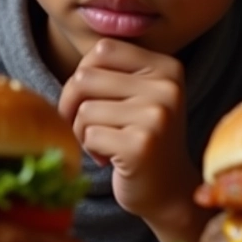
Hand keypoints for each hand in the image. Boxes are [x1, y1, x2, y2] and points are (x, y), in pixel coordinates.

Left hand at [58, 38, 211, 241]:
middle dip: (73, 106)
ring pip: (83, 110)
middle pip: (85, 77)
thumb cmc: (140, 138)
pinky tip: (111, 159)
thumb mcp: (136, 94)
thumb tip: (72, 54)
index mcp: (166, 67)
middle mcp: (166, 87)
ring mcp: (157, 116)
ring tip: (106, 144)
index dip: (83, 75)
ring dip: (82, 132)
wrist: (168, 192)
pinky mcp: (142, 145)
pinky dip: (90, 150)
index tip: (92, 100)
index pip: (102, 49)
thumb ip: (110, 70)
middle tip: (90, 128)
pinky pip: (88, 136)